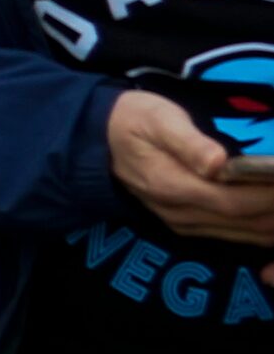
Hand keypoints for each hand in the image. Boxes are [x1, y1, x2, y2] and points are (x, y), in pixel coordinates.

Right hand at [108, 90, 273, 259]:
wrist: (98, 138)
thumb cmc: (133, 120)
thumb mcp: (157, 118)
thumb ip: (188, 142)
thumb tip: (220, 163)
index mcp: (172, 185)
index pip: (233, 201)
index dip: (268, 196)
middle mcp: (178, 212)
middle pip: (242, 222)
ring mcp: (181, 222)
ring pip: (240, 233)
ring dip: (270, 224)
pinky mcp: (185, 225)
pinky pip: (230, 235)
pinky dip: (256, 229)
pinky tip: (271, 218)